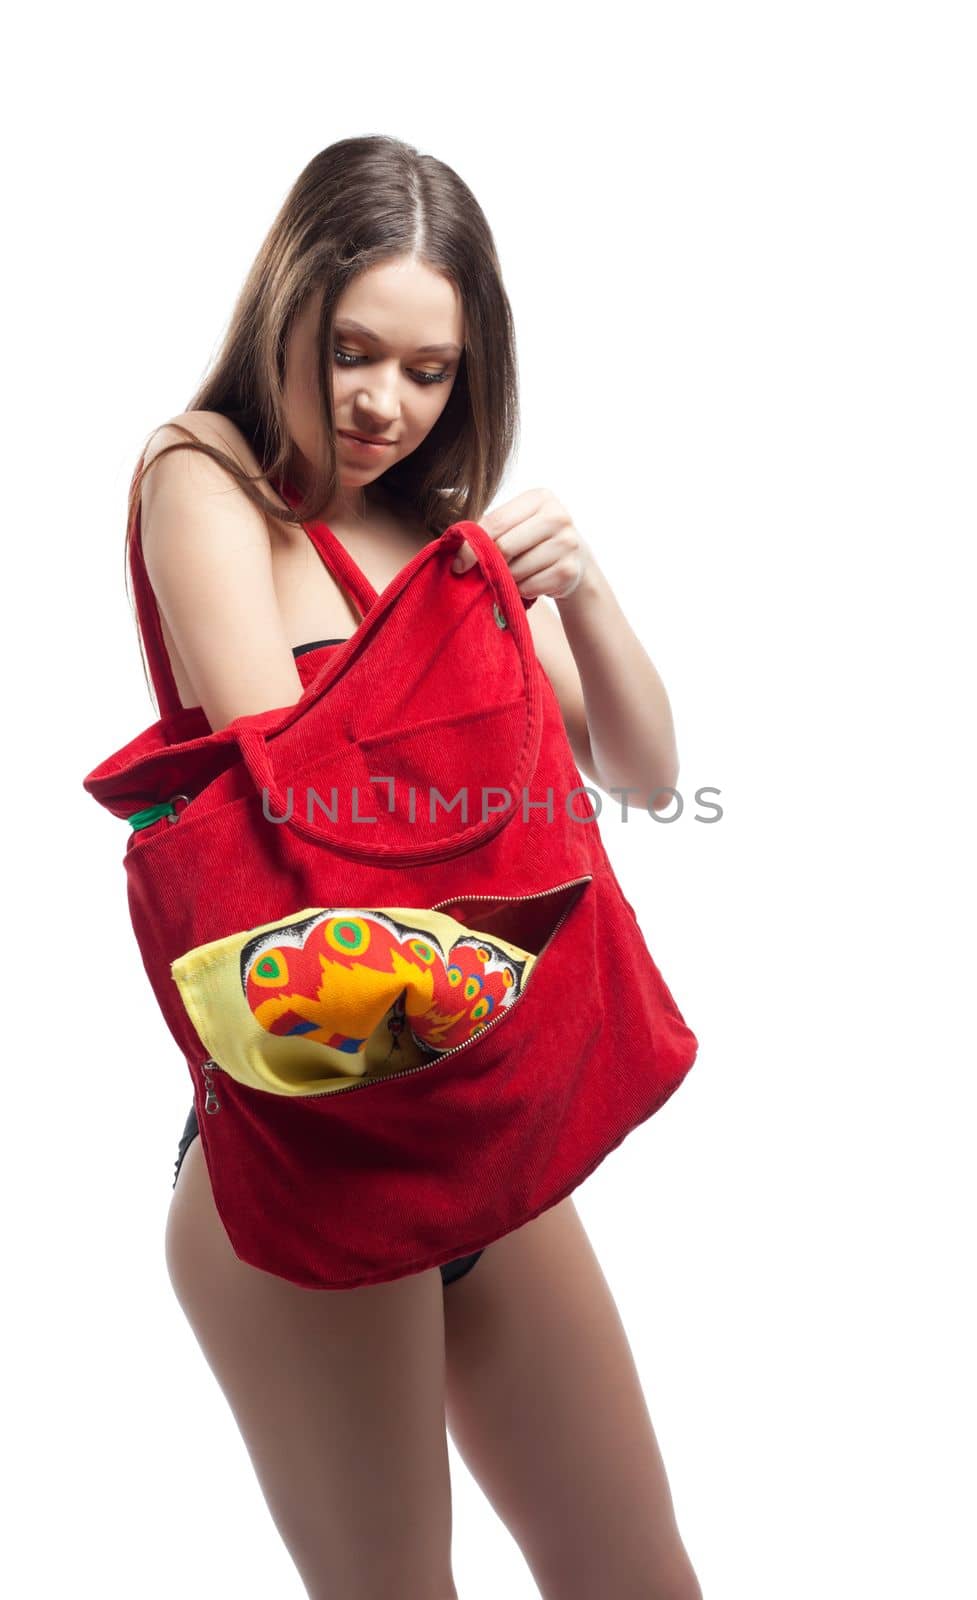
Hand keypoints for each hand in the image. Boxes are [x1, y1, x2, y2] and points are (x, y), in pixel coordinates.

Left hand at [451, 487, 590, 600]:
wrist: (575, 557)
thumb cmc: (533, 538)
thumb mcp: (516, 523)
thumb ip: (489, 529)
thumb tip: (455, 550)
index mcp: (540, 498)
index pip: (496, 522)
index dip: (471, 545)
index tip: (458, 564)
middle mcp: (558, 516)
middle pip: (505, 547)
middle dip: (490, 563)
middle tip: (483, 573)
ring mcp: (568, 543)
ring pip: (517, 570)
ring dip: (506, 578)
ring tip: (512, 574)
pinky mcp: (569, 571)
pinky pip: (530, 587)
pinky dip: (521, 589)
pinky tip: (527, 582)